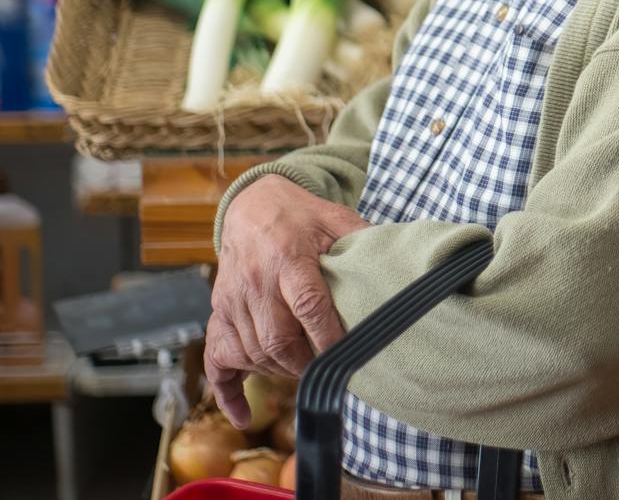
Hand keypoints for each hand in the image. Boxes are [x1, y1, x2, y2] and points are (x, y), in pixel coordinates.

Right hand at [206, 175, 368, 426]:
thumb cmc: (302, 216)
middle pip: (276, 337)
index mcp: (289, 256)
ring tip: (305, 372)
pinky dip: (228, 390)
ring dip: (279, 372)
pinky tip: (245, 414)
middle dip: (303, 364)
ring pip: (251, 352)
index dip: (327, 335)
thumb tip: (399, 266)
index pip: (307, 303)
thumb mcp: (336, 218)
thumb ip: (363, 240)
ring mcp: (232, 299)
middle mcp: (256, 280)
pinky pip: (216, 358)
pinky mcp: (218, 312)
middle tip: (329, 372)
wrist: (253, 206)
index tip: (346, 356)